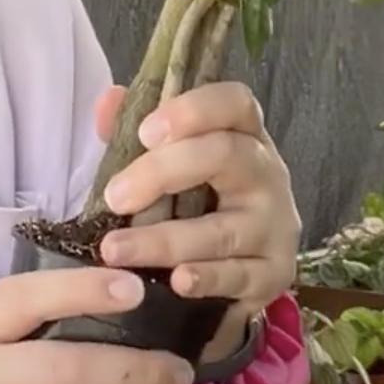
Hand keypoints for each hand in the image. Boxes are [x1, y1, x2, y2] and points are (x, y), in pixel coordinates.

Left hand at [93, 82, 301, 349]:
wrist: (239, 271)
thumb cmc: (194, 203)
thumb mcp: (166, 163)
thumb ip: (134, 132)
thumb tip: (107, 102)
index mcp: (243, 135)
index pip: (235, 102)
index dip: (193, 110)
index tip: (146, 132)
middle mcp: (266, 174)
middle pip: (226, 154)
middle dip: (163, 172)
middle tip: (116, 197)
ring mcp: (275, 225)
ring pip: (222, 228)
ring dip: (163, 240)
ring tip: (115, 249)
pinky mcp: (274, 273)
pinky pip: (239, 275)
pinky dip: (206, 278)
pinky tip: (176, 281)